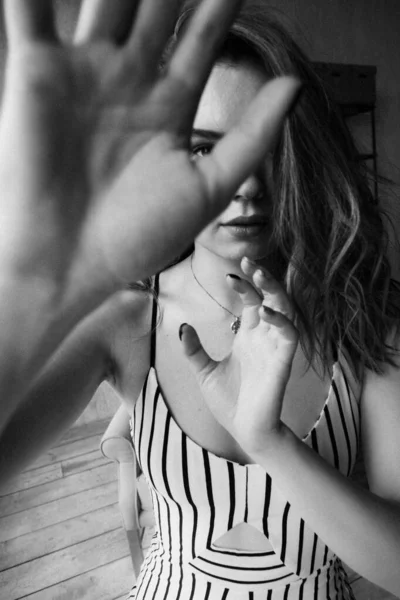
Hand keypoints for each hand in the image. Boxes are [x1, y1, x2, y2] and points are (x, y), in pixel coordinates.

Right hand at [0, 0, 300, 293]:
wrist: (67, 263)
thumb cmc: (136, 237)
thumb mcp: (209, 188)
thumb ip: (251, 136)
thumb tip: (294, 84)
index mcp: (169, 105)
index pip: (203, 36)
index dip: (222, 1)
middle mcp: (128, 81)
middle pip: (159, 6)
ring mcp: (82, 72)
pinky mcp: (35, 72)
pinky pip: (32, 13)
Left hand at [180, 257, 298, 454]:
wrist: (243, 431)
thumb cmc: (228, 401)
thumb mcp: (203, 371)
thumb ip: (194, 349)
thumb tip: (182, 326)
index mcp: (247, 336)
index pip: (251, 301)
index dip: (244, 284)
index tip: (231, 272)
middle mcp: (263, 337)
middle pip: (270, 298)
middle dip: (263, 279)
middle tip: (249, 261)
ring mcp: (273, 348)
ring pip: (285, 310)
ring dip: (275, 291)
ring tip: (260, 275)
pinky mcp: (282, 362)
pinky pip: (289, 336)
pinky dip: (281, 321)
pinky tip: (265, 312)